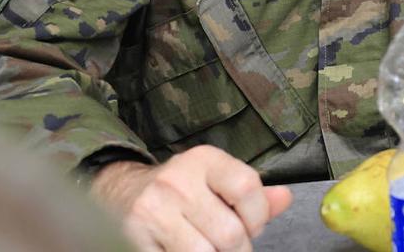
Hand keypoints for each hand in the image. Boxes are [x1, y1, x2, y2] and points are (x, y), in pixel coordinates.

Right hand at [91, 145, 292, 251]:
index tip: (252, 227)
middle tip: (229, 247)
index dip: (258, 217)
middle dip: (238, 249)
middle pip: (229, 233)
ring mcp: (152, 212)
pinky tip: (184, 250)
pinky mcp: (134, 240)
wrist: (118, 193)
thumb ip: (252, 194)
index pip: (248, 188)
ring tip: (208, 249)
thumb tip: (286, 199)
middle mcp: (177, 181)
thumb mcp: (215, 180)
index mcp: (204, 160)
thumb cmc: (180, 190)